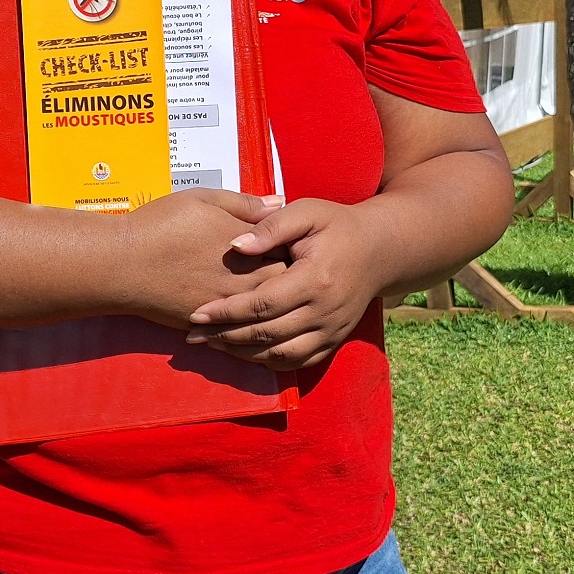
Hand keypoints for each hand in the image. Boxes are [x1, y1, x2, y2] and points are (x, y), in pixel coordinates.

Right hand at [112, 189, 286, 328]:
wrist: (121, 264)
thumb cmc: (160, 225)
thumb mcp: (203, 200)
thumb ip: (245, 203)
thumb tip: (279, 202)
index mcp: (249, 247)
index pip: (292, 251)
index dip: (296, 247)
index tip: (294, 243)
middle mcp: (244, 280)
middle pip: (286, 285)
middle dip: (290, 279)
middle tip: (287, 270)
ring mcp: (229, 306)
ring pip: (267, 312)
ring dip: (271, 303)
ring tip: (269, 294)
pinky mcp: (210, 325)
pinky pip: (241, 329)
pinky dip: (248, 323)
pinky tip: (246, 315)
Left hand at [185, 198, 384, 370]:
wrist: (380, 249)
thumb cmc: (336, 225)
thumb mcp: (306, 211)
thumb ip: (270, 226)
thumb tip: (234, 246)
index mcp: (316, 278)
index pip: (263, 303)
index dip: (227, 312)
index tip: (196, 313)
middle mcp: (326, 311)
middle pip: (267, 334)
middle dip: (225, 336)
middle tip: (193, 335)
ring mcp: (332, 330)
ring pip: (280, 355)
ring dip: (242, 354)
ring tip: (212, 345)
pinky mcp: (334, 341)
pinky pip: (297, 362)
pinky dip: (267, 362)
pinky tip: (243, 353)